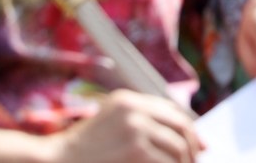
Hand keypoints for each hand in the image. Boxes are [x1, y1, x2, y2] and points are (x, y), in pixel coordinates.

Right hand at [49, 90, 201, 162]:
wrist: (56, 162)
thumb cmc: (81, 151)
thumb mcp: (108, 125)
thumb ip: (138, 122)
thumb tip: (179, 135)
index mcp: (128, 100)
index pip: (172, 111)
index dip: (189, 129)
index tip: (199, 146)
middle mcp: (134, 109)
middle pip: (181, 126)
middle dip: (192, 148)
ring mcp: (136, 129)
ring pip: (178, 148)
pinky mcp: (137, 151)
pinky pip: (168, 162)